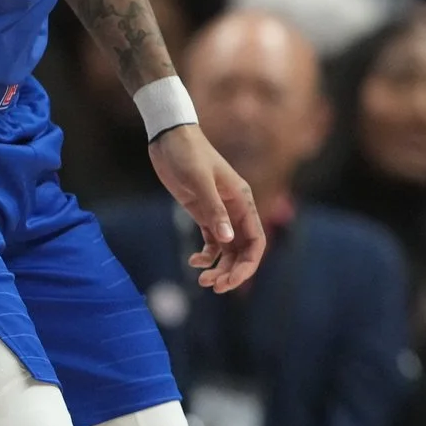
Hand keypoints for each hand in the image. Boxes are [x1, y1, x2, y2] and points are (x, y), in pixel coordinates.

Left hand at [152, 125, 266, 291]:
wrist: (170, 139)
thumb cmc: (188, 155)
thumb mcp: (200, 182)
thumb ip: (214, 211)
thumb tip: (227, 240)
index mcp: (242, 201)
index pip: (256, 240)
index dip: (248, 264)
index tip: (231, 281)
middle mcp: (235, 211)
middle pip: (244, 250)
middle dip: (233, 271)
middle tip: (214, 286)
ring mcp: (219, 213)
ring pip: (228, 250)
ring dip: (219, 268)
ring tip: (202, 281)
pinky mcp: (203, 214)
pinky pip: (212, 243)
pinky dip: (205, 256)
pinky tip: (193, 261)